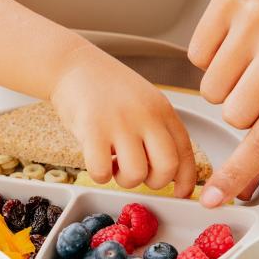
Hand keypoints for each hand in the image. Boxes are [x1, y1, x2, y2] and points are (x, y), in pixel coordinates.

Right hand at [51, 46, 196, 196]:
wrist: (72, 65)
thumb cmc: (107, 88)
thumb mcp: (145, 102)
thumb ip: (159, 130)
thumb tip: (170, 171)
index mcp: (163, 111)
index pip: (185, 153)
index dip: (186, 180)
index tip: (179, 193)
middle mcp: (146, 116)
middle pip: (166, 167)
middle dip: (154, 183)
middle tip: (138, 174)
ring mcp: (119, 122)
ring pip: (135, 175)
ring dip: (123, 179)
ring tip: (113, 164)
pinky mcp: (92, 130)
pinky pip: (102, 172)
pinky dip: (99, 175)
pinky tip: (95, 159)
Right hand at [187, 0, 258, 206]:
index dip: (239, 171)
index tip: (214, 197)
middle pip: (235, 115)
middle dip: (246, 110)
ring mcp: (255, 17)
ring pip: (212, 89)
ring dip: (227, 85)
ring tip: (253, 62)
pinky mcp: (228, 0)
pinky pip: (197, 55)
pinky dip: (212, 57)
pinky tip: (237, 42)